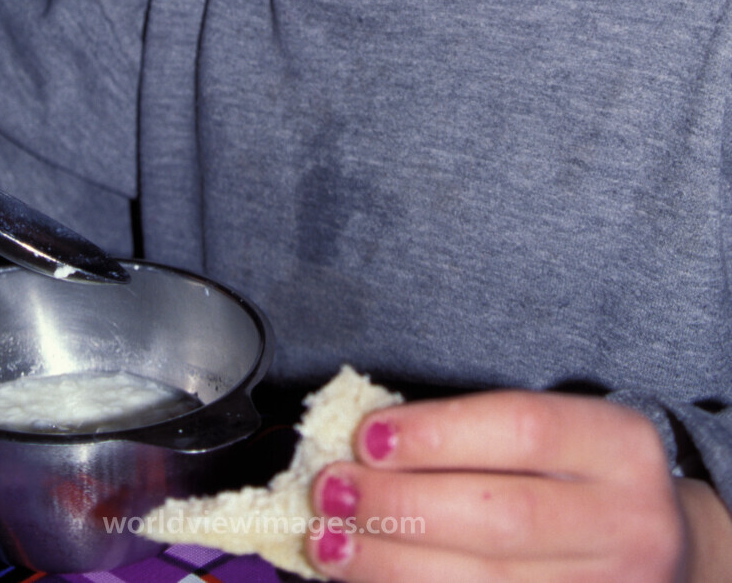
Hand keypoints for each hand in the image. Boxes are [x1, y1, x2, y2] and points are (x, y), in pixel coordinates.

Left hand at [308, 389, 730, 580]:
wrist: (663, 545)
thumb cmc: (579, 473)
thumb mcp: (557, 433)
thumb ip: (475, 432)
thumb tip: (366, 443)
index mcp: (618, 447)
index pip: (523, 428)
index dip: (438, 433)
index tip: (366, 437)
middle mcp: (626, 523)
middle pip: (501, 517)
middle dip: (402, 506)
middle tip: (332, 492)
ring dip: (394, 565)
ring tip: (331, 545)